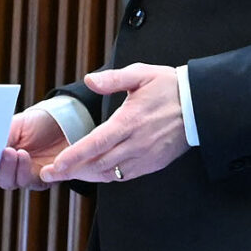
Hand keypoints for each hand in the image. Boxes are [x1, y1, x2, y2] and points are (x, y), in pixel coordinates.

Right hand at [0, 103, 70, 192]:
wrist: (64, 123)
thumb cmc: (35, 123)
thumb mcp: (13, 124)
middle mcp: (2, 170)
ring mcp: (20, 176)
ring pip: (6, 183)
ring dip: (6, 168)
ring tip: (12, 151)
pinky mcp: (40, 180)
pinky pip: (27, 182)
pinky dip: (23, 170)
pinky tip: (24, 155)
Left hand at [40, 64, 188, 184]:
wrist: (200, 106)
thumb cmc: (170, 88)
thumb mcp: (142, 74)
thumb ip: (113, 79)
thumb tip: (90, 80)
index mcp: (129, 121)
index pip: (96, 144)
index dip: (73, 157)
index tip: (55, 166)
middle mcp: (136, 143)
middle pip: (98, 164)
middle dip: (71, 171)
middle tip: (50, 174)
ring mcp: (146, 156)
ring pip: (110, 173)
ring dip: (87, 175)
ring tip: (69, 173)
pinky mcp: (153, 164)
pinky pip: (125, 176)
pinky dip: (107, 176)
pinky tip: (96, 171)